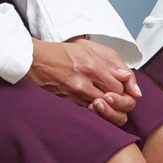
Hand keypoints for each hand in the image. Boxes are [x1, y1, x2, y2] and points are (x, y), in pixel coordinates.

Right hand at [23, 38, 140, 126]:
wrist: (35, 61)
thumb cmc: (60, 53)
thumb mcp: (86, 48)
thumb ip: (109, 62)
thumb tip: (126, 76)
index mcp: (91, 67)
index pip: (119, 87)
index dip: (123, 88)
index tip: (121, 85)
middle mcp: (84, 84)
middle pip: (114, 102)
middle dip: (120, 101)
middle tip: (116, 96)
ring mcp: (76, 96)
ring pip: (103, 112)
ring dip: (109, 109)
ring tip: (107, 102)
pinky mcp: (70, 104)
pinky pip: (90, 114)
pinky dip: (96, 112)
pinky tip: (95, 105)